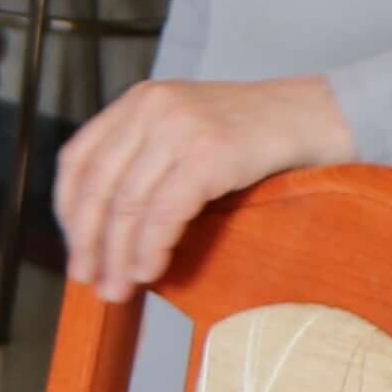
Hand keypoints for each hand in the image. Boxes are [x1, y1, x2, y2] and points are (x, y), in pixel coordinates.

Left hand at [50, 73, 353, 298]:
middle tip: (88, 281)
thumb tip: (107, 230)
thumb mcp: (188, 131)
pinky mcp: (210, 153)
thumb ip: (148, 160)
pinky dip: (151, 247)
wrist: (322, 116)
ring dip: (119, 255)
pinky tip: (150, 271)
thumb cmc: (256, 136)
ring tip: (118, 289)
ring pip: (129, 204)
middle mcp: (151, 108)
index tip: (74, 249)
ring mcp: (180, 128)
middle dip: (88, 241)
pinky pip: (165, 212)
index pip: (78, 159)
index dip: (68, 210)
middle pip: (97, 186)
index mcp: (138, 101)